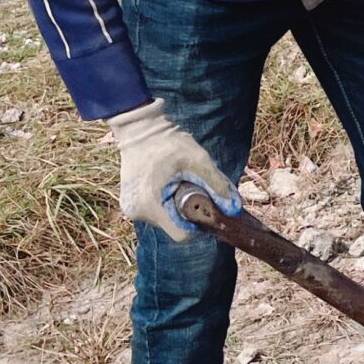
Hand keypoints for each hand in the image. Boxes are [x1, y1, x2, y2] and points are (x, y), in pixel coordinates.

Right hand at [105, 100, 236, 241]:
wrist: (139, 129)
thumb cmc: (168, 143)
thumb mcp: (198, 160)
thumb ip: (217, 184)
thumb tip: (234, 208)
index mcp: (151, 204)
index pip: (182, 234)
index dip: (198, 223)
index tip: (203, 203)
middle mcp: (137, 212)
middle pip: (174, 227)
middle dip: (187, 212)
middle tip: (189, 186)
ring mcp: (130, 209)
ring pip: (165, 220)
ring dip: (176, 207)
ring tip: (176, 182)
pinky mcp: (129, 204)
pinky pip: (156, 213)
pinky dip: (165, 203)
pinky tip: (167, 184)